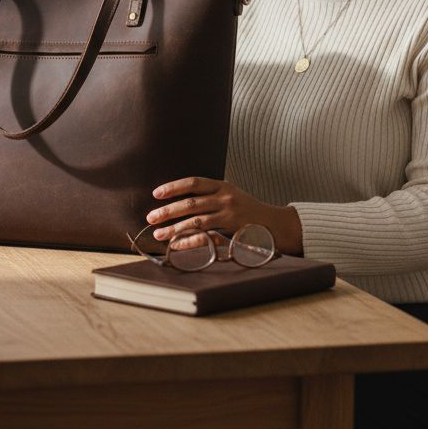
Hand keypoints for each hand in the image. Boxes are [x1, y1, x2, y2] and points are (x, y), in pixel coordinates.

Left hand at [145, 176, 303, 255]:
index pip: (194, 182)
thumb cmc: (249, 210)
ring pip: (195, 222)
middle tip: (151, 217)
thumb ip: (210, 195)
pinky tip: (177, 245)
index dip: (174, 187)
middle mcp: (226, 198)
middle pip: (190, 203)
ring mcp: (230, 216)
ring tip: (159, 234)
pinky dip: (189, 242)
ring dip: (174, 229)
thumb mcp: (231, 195)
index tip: (156, 193)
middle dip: (168, 211)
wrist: (276, 224)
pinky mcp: (233, 233)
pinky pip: (206, 238)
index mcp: (223, 186)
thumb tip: (180, 200)